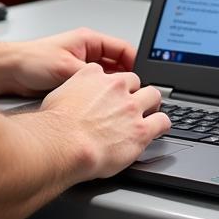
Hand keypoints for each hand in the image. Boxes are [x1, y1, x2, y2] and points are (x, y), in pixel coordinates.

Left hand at [0, 28, 135, 97]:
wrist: (9, 72)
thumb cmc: (32, 61)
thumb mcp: (67, 68)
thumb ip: (90, 77)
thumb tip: (110, 87)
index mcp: (89, 41)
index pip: (123, 49)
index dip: (136, 63)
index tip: (142, 80)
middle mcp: (86, 52)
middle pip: (117, 65)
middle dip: (126, 80)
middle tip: (133, 95)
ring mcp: (80, 67)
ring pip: (106, 79)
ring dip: (112, 90)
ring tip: (119, 103)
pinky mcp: (73, 81)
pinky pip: (94, 88)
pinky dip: (100, 96)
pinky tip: (102, 106)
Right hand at [39, 63, 170, 179]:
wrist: (64, 145)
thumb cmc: (55, 126)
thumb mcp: (58, 95)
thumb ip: (72, 90)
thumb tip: (71, 96)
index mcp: (94, 75)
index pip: (111, 74)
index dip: (114, 85)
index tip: (114, 93)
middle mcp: (116, 87)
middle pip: (135, 81)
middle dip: (135, 91)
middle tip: (133, 103)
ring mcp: (131, 107)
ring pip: (153, 96)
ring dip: (152, 104)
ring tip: (150, 112)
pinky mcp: (141, 129)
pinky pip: (162, 121)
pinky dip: (162, 124)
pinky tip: (159, 128)